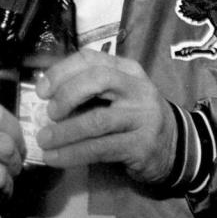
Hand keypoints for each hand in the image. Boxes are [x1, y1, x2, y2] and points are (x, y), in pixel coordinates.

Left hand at [34, 49, 176, 183]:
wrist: (175, 146)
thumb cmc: (133, 116)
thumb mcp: (117, 94)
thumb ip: (88, 90)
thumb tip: (44, 98)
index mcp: (127, 70)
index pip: (91, 59)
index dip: (61, 71)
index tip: (41, 90)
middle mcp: (137, 89)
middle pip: (98, 80)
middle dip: (66, 95)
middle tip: (49, 113)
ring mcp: (142, 117)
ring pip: (97, 120)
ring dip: (64, 132)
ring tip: (44, 141)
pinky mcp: (141, 146)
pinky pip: (100, 149)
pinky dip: (72, 154)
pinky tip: (55, 158)